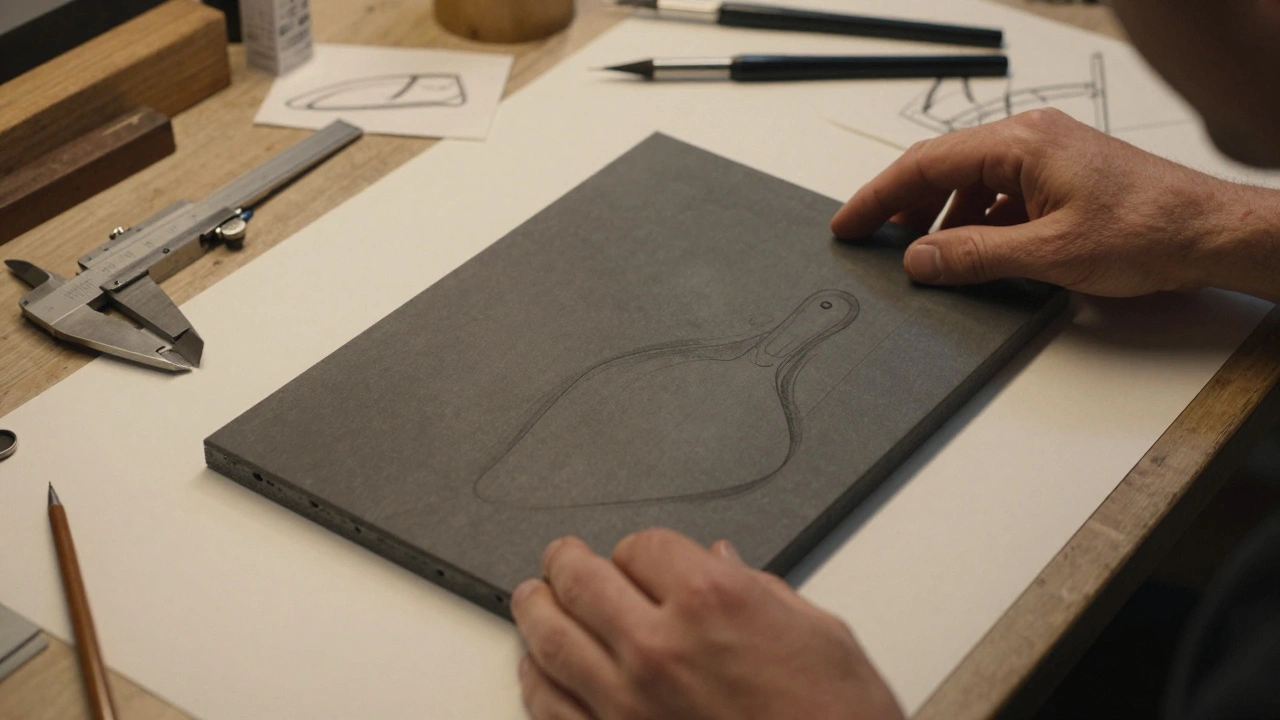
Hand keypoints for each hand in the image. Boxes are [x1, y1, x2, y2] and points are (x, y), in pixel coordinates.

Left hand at [510, 529, 902, 719]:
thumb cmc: (837, 717)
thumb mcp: (818, 632)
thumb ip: (760, 588)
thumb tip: (726, 562)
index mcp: (712, 601)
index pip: (640, 546)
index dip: (637, 548)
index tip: (637, 555)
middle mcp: (660, 647)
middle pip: (582, 581)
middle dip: (567, 562)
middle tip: (559, 558)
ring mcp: (629, 702)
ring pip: (552, 639)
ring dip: (535, 610)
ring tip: (531, 598)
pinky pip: (551, 706)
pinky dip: (534, 680)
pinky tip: (534, 667)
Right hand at [830, 109, 1279, 301]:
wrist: (1210, 230)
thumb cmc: (1148, 230)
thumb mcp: (1049, 255)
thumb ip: (976, 256)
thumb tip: (919, 258)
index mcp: (1021, 143)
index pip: (927, 164)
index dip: (880, 197)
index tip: (849, 224)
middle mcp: (1031, 138)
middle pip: (944, 167)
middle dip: (903, 205)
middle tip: (869, 240)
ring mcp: (1048, 154)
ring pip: (972, 181)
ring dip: (941, 217)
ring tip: (919, 255)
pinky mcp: (1062, 175)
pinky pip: (1001, 192)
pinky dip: (976, 220)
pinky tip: (971, 251)